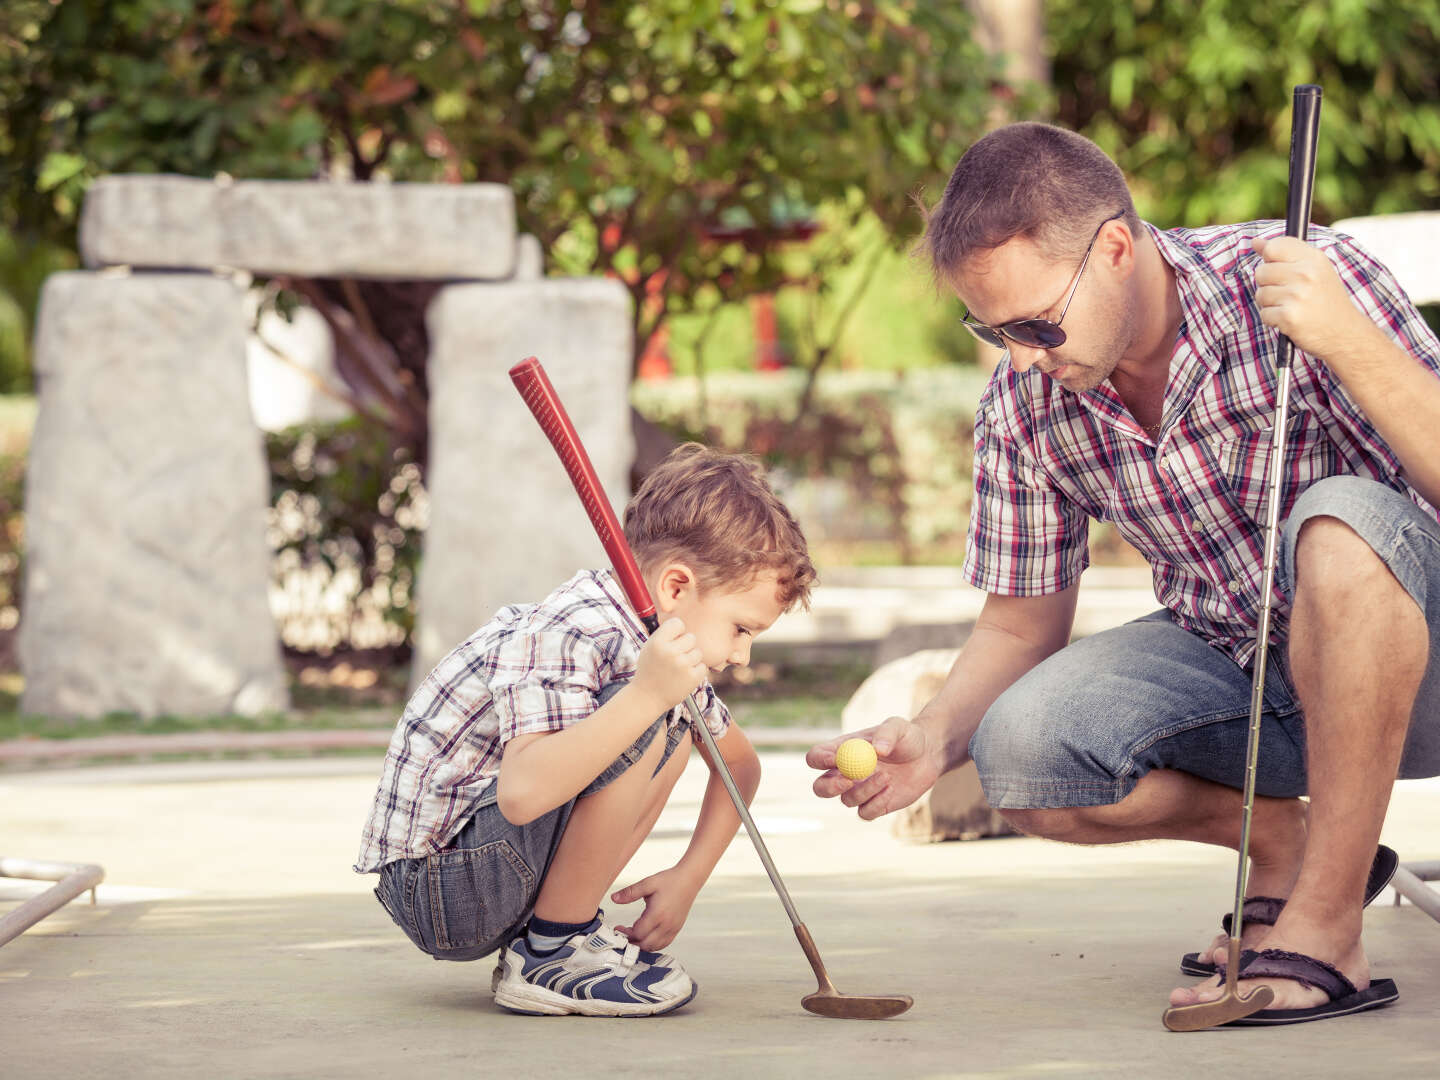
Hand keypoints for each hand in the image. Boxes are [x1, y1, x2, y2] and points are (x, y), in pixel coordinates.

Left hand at [610, 867, 699, 950]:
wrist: (689, 879)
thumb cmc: (669, 880)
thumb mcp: (647, 883)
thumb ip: (630, 892)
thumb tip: (614, 898)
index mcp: (657, 914)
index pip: (638, 933)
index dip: (626, 933)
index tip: (619, 928)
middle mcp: (666, 925)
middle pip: (645, 944)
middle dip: (632, 941)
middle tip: (624, 933)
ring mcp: (673, 928)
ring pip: (654, 947)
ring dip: (642, 944)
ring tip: (634, 935)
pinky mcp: (677, 929)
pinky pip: (664, 944)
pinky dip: (653, 944)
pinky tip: (647, 935)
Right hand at [633, 617, 706, 711]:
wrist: (647, 697)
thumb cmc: (649, 670)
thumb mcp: (649, 648)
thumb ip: (664, 635)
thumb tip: (682, 623)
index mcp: (658, 642)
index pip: (678, 623)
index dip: (677, 632)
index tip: (673, 641)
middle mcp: (670, 652)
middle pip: (691, 638)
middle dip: (685, 647)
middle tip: (675, 658)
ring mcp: (682, 665)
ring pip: (698, 652)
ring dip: (691, 660)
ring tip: (678, 669)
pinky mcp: (692, 677)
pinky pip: (702, 666)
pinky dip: (696, 672)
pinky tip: (684, 677)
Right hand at [806, 717, 940, 820]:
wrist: (927, 756)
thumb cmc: (907, 737)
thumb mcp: (898, 727)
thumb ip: (887, 734)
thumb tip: (877, 749)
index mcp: (841, 750)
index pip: (816, 757)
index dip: (819, 759)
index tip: (834, 759)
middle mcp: (844, 773)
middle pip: (820, 787)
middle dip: (829, 787)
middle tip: (848, 780)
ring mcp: (858, 791)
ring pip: (846, 800)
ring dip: (865, 790)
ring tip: (887, 776)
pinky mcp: (874, 805)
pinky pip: (864, 813)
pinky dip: (876, 804)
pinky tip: (891, 789)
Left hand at [1251, 236, 1379, 360]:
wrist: (1344, 332)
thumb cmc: (1325, 299)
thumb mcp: (1314, 269)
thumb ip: (1285, 253)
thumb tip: (1255, 242)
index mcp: (1314, 258)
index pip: (1274, 247)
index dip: (1269, 258)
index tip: (1278, 268)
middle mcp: (1306, 274)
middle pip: (1261, 272)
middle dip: (1268, 284)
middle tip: (1289, 293)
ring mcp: (1297, 295)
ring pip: (1260, 294)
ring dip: (1270, 303)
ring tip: (1291, 306)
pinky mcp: (1289, 316)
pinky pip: (1264, 314)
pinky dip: (1273, 319)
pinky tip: (1290, 319)